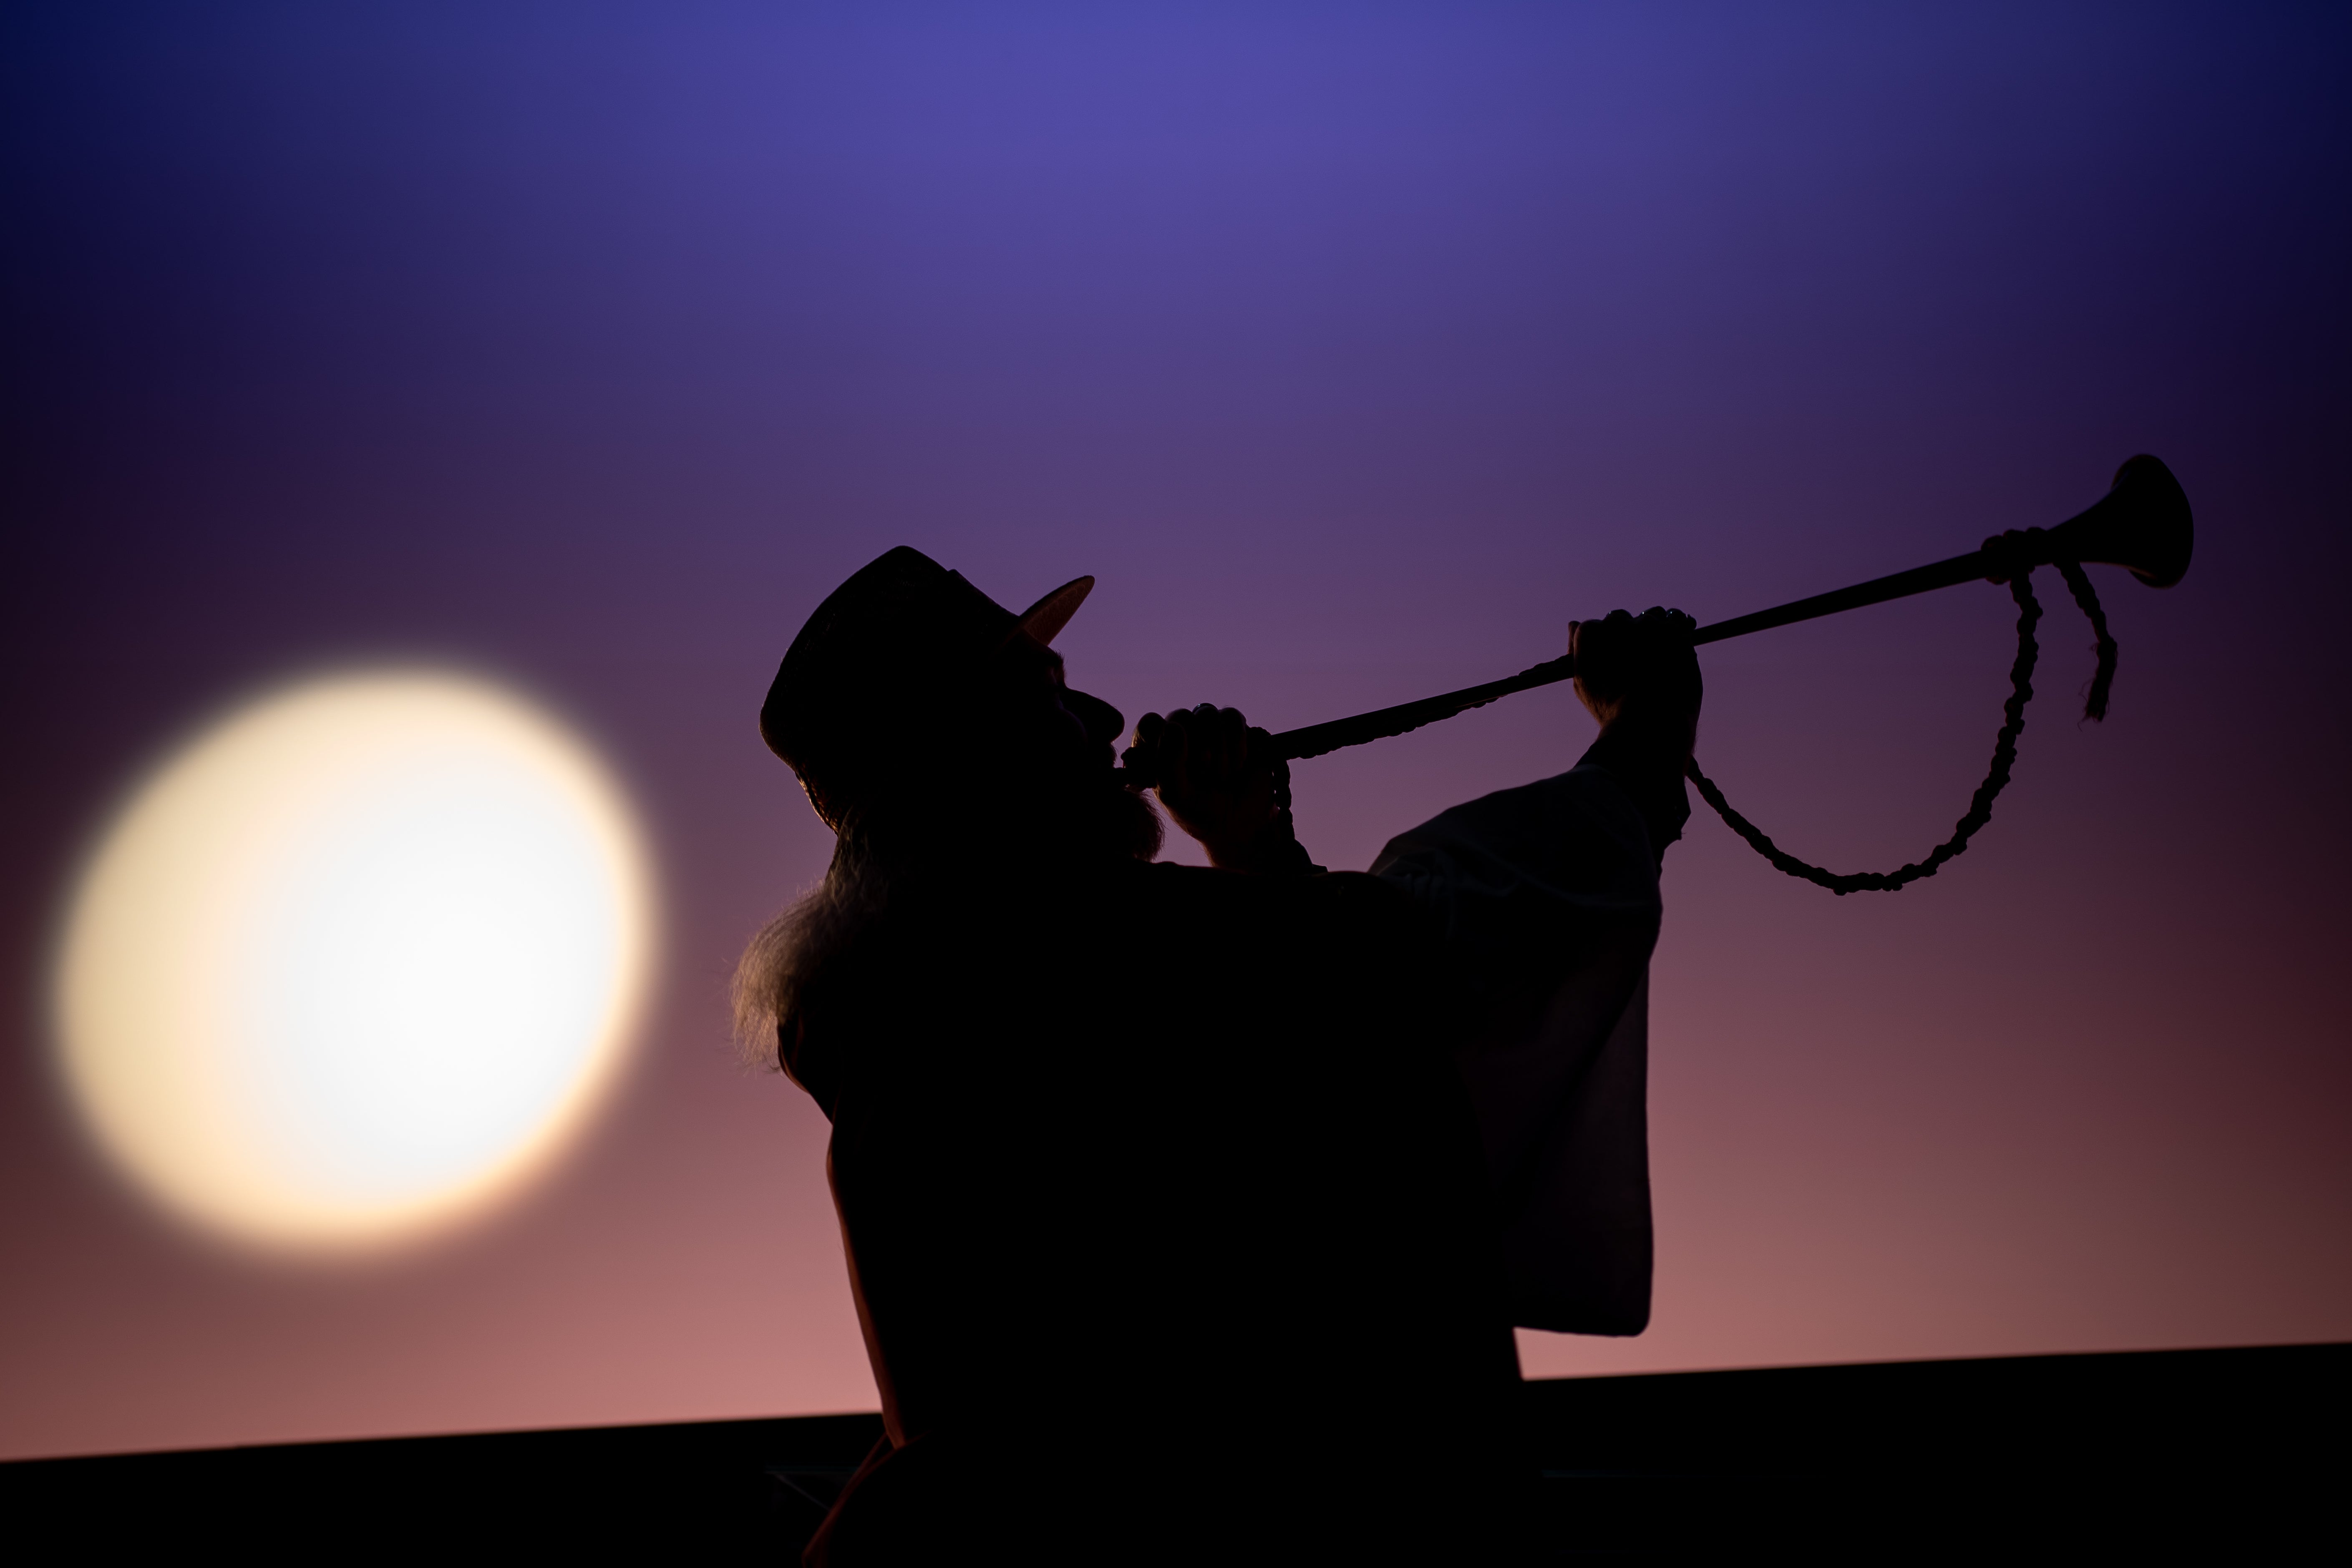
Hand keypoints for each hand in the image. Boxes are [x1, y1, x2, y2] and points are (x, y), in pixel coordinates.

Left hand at [1125, 704, 1279, 868]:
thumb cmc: (1199, 812)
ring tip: (1222, 776)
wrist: (1240, 823)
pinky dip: (1237, 742)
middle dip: (1195, 750)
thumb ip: (1168, 764)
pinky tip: (1238, 765)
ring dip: (1218, 749)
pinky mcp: (1235, 728)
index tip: (1173, 766)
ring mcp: (1207, 728)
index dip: (1159, 739)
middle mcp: (1180, 734)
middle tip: (1204, 776)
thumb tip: (1174, 726)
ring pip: (1207, 713)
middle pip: (1180, 716)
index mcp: (1158, 750)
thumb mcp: (1176, 796)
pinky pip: (1232, 716)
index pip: (1149, 724)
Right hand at [1570, 607, 1701, 763]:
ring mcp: (1648, 624)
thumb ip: (1578, 649)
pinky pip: (1677, 623)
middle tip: (1634, 661)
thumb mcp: (1582, 684)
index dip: (1604, 644)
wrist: (1651, 722)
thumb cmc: (1612, 708)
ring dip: (1652, 633)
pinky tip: (1672, 654)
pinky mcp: (1675, 631)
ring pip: (1650, 618)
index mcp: (1591, 633)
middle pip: (1621, 619)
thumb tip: (1573, 624)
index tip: (1612, 661)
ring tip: (1656, 659)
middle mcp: (1618, 622)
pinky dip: (1676, 635)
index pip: (1595, 627)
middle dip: (1626, 635)